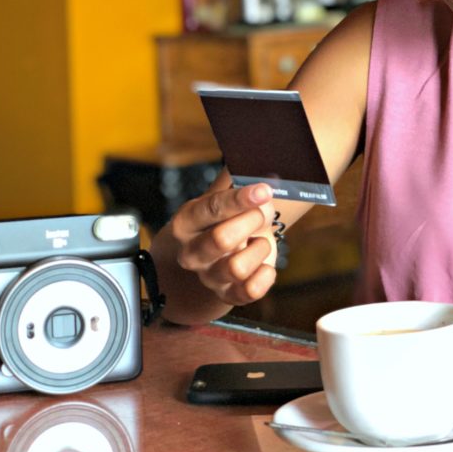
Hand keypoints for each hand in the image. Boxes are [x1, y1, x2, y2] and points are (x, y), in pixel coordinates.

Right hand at [170, 173, 277, 306]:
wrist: (213, 255)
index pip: (211, 208)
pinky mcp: (227, 295)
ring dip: (259, 248)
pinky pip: (250, 291)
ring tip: (260, 239)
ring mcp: (209, 277)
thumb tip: (252, 156)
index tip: (264, 189)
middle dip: (252, 221)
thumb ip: (234, 179)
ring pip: (237, 267)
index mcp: (186, 222)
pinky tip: (266, 263)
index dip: (240, 198)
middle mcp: (192, 252)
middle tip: (263, 212)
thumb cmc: (221, 219)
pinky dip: (266, 275)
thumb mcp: (220, 197)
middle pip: (221, 239)